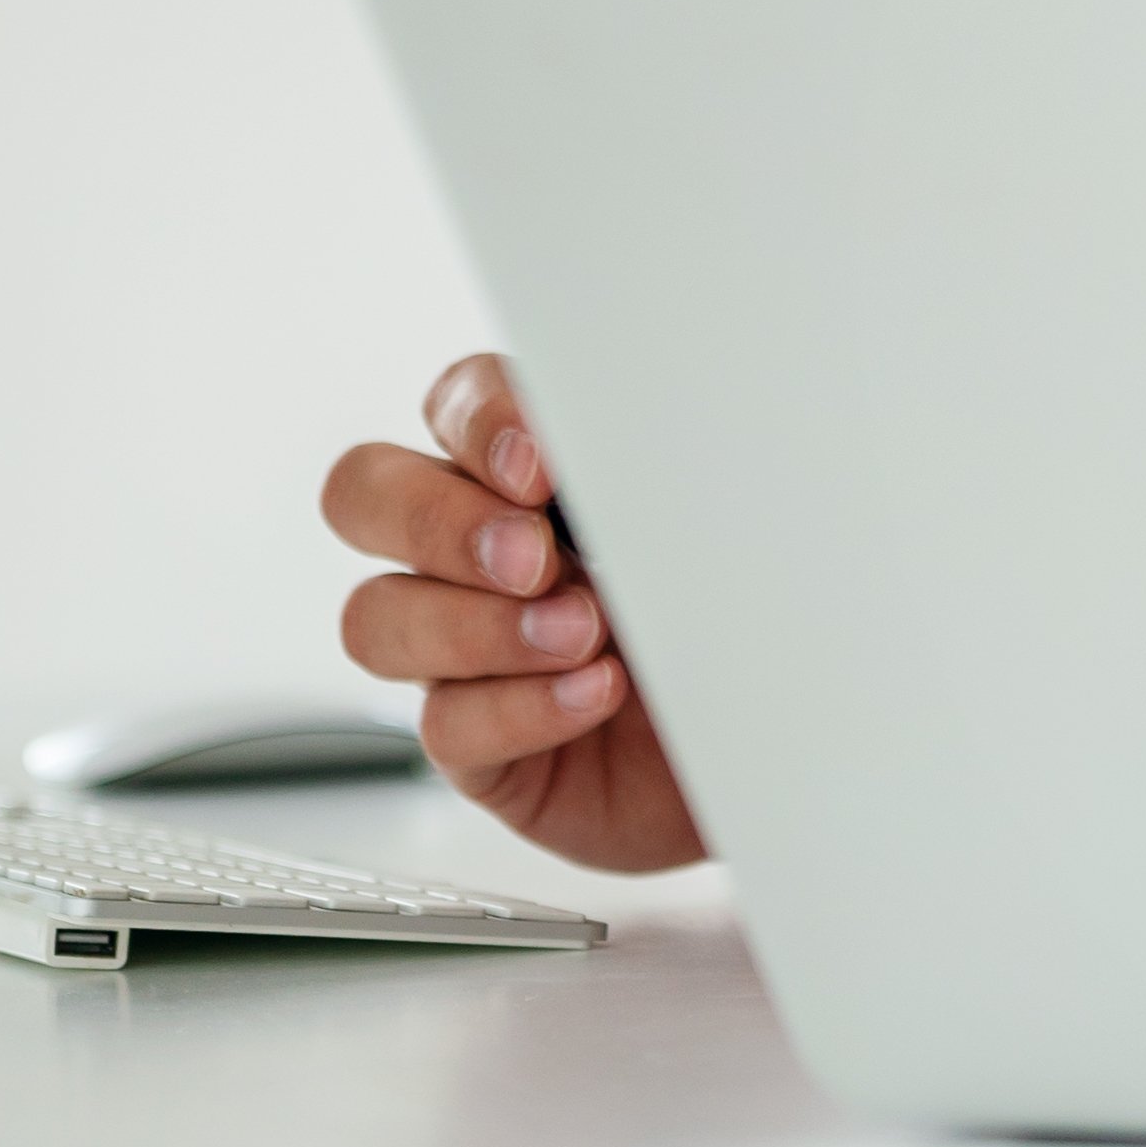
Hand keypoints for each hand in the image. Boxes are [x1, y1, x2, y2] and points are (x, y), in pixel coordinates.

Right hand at [324, 353, 704, 872]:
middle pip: (364, 493)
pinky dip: (519, 708)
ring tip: (582, 636)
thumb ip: (646, 470)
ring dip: (476, 625)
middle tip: (533, 557)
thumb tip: (617, 435)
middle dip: (439, 522)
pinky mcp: (475, 744)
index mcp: (523, 467)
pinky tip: (594, 697)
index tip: (542, 467)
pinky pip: (444, 725)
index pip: (453, 402)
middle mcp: (470, 547)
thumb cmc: (739, 609)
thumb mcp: (706, 520)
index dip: (479, 423)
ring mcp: (460, 646)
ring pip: (375, 617)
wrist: (781, 732)